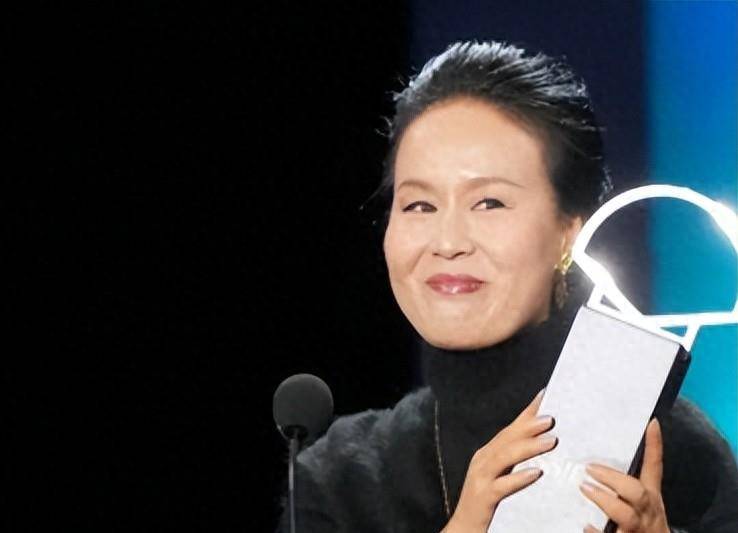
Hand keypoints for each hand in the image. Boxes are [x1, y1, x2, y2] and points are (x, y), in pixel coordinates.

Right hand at [442, 389, 555, 532]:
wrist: (464, 529)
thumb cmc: (487, 501)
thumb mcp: (501, 476)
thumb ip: (516, 460)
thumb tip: (545, 442)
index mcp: (488, 453)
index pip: (510, 429)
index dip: (527, 412)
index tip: (546, 395)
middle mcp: (482, 460)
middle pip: (507, 439)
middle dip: (528, 426)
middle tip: (552, 418)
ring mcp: (480, 478)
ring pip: (504, 458)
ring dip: (528, 447)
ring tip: (550, 441)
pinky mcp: (483, 497)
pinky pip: (502, 486)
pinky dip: (518, 478)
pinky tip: (535, 473)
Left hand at [580, 419, 669, 532]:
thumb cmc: (641, 525)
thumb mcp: (640, 503)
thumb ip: (624, 483)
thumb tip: (594, 458)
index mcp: (650, 497)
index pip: (654, 468)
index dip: (654, 446)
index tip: (652, 423)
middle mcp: (646, 512)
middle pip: (637, 492)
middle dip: (614, 478)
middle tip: (590, 468)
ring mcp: (637, 529)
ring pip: (626, 515)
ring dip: (605, 501)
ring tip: (585, 488)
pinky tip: (586, 525)